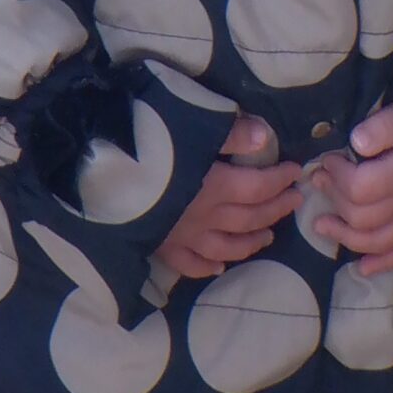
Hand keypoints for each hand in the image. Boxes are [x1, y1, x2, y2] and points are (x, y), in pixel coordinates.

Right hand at [152, 116, 300, 279]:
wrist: (95, 175)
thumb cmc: (144, 143)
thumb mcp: (188, 124)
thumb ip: (228, 133)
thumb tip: (264, 137)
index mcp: (215, 186)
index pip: (258, 187)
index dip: (280, 179)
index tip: (296, 172)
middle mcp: (204, 217)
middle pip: (249, 218)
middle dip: (275, 209)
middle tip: (294, 202)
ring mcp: (182, 236)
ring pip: (226, 247)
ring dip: (251, 243)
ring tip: (268, 237)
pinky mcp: (159, 246)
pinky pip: (188, 264)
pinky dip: (207, 267)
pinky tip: (218, 267)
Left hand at [312, 96, 392, 277]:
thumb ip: (383, 125)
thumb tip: (355, 143)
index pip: (360, 188)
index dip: (337, 176)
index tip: (328, 160)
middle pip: (361, 216)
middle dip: (334, 199)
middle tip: (320, 180)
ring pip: (375, 241)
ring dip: (344, 236)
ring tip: (321, 224)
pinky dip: (380, 263)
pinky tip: (361, 268)